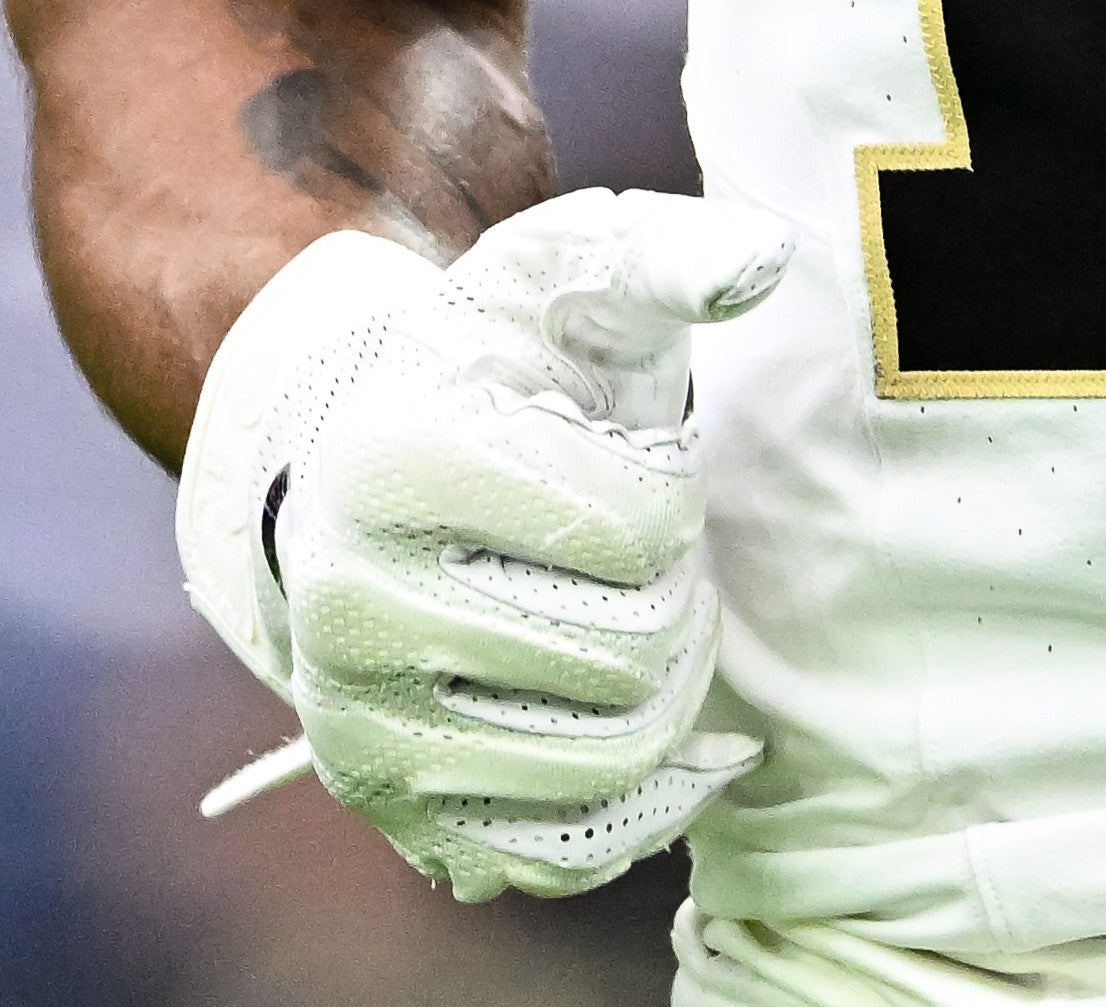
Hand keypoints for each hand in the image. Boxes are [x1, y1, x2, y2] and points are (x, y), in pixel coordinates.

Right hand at [172, 188, 791, 897]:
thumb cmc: (496, 361)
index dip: (675, 492)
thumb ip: (668, 253)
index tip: (628, 460)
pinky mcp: (393, 810)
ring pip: (610, 758)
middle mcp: (348, 610)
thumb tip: (758, 261)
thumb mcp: (570, 272)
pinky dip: (634, 802)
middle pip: (633, 654)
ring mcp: (362, 725)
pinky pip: (565, 853)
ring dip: (665, 691)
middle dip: (677, 596)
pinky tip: (643, 720)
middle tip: (641, 554)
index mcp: (393, 468)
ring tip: (630, 620)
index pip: (643, 528)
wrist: (365, 455)